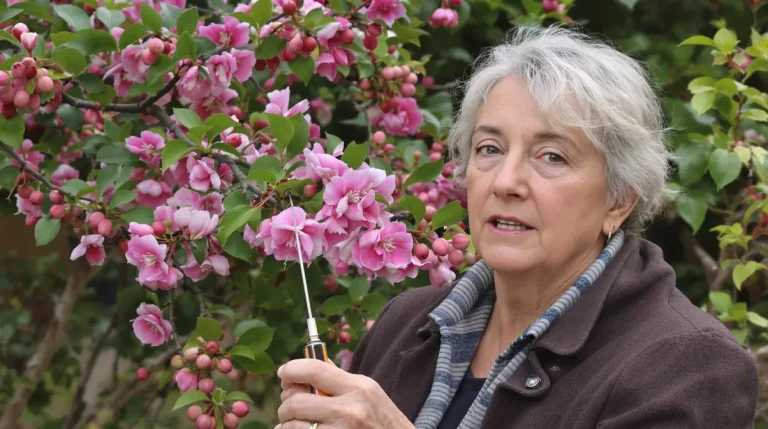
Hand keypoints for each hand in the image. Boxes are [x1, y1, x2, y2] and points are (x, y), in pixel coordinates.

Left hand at [276, 358, 414, 428]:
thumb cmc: (383, 421)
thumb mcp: (369, 394)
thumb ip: (340, 382)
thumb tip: (306, 371)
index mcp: (359, 388)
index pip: (315, 370)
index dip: (292, 369)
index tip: (283, 373)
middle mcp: (350, 410)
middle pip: (296, 401)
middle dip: (286, 403)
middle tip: (290, 406)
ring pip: (292, 426)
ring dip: (288, 424)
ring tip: (297, 423)